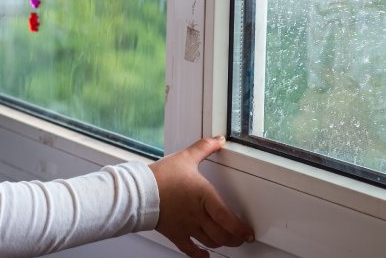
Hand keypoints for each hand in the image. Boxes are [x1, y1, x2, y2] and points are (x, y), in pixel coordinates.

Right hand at [150, 136, 254, 257]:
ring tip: (226, 241)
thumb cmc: (161, 176)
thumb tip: (218, 140)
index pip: (228, 218)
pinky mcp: (175, 233)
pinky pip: (190, 250)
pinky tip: (205, 255)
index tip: (248, 233)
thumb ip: (204, 147)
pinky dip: (200, 255)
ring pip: (209, 242)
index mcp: (204, 196)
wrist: (138, 191)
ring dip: (221, 244)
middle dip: (234, 239)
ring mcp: (186, 226)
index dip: (240, 229)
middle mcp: (197, 214)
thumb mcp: (185, 157)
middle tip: (241, 238)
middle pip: (222, 234)